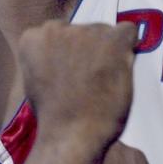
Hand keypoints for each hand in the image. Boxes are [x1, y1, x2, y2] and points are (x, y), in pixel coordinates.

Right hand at [19, 19, 136, 150]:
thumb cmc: (53, 117)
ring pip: (105, 33)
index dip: (70, 53)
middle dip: (89, 50)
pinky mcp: (112, 39)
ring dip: (108, 52)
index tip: (71, 72)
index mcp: (33, 37)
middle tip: (90, 80)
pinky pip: (129, 31)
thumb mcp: (37, 80)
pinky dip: (130, 47)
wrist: (71, 136)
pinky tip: (122, 69)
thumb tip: (65, 51)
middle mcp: (56, 27)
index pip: (60, 32)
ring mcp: (85, 31)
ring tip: (103, 82)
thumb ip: (48, 58)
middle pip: (84, 30)